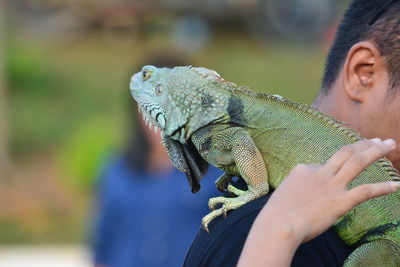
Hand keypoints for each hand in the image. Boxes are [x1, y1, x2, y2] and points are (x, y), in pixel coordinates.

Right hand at [238, 138, 399, 265]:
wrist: (278, 225)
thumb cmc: (277, 214)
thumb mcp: (285, 192)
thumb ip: (299, 187)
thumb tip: (307, 191)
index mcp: (304, 169)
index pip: (325, 164)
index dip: (335, 168)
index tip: (339, 174)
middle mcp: (319, 173)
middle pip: (346, 152)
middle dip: (365, 144)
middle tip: (380, 139)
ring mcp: (331, 186)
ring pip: (357, 162)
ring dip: (375, 152)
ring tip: (390, 145)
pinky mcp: (340, 202)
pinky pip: (365, 191)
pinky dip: (383, 188)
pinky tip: (396, 185)